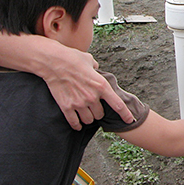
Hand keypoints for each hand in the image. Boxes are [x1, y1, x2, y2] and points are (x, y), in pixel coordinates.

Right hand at [0, 32, 134, 130]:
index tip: (129, 120)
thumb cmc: (73, 58)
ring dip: (89, 118)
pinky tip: (78, 125)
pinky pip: (74, 122)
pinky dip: (77, 125)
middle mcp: (92, 97)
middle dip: (99, 112)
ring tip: (86, 114)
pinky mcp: (66, 106)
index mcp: (101, 85)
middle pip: (100, 114)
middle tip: (95, 108)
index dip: (125, 114)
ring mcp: (79, 103)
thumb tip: (96, 69)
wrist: (54, 62)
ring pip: (89, 120)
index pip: (118, 104)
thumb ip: (96, 68)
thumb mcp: (90, 61)